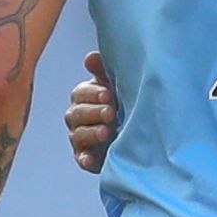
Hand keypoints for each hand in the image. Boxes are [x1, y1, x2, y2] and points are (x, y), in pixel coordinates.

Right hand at [63, 50, 119, 173]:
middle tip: (111, 112)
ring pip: (78, 135)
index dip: (92, 93)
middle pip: (77, 114)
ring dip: (91, 133)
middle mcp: (79, 117)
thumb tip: (90, 57)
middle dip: (93, 113)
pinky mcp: (87, 158)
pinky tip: (90, 159)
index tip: (109, 95)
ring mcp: (81, 139)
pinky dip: (85, 159)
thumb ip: (104, 72)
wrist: (140, 135)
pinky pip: (81, 159)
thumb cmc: (126, 104)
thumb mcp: (119, 87)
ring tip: (107, 132)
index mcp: (85, 97)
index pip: (80, 93)